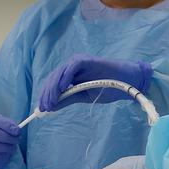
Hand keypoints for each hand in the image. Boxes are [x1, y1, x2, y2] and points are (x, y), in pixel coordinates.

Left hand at [38, 56, 152, 112]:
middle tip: (44, 108)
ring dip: (53, 88)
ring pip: (59, 73)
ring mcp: (78, 62)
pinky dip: (64, 78)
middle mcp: (71, 66)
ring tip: (51, 102)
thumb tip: (51, 107)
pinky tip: (61, 90)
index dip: (45, 95)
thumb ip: (68, 99)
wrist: (127, 82)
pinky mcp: (85, 60)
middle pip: (53, 78)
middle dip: (47, 94)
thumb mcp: (83, 96)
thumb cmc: (108, 87)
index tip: (41, 108)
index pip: (53, 83)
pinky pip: (71, 68)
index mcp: (70, 74)